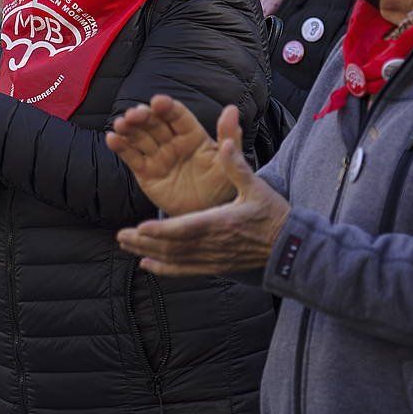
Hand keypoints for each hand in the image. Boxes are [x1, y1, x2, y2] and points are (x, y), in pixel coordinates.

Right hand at [106, 96, 240, 216]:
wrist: (206, 215)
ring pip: (140, 137)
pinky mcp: (145, 172)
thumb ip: (229, 136)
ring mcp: (157, 156)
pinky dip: (120, 147)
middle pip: (154, 123)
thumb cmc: (221, 186)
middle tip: (134, 114)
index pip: (177, 116)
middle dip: (143, 116)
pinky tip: (112, 139)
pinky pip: (131, 157)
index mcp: (192, 135)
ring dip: (128, 128)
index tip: (158, 102)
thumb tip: (232, 108)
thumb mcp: (228, 163)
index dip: (167, 107)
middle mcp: (172, 141)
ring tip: (120, 124)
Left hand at [115, 139, 290, 275]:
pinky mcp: (216, 267)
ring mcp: (214, 258)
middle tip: (121, 235)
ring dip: (149, 253)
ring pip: (176, 259)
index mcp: (222, 222)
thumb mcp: (257, 186)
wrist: (291, 247)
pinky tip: (147, 265)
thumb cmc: (274, 214)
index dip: (163, 230)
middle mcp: (214, 244)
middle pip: (174, 247)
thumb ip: (236, 166)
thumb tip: (224, 142)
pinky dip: (165, 270)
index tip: (141, 227)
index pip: (188, 228)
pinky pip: (186, 271)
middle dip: (146, 242)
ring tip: (126, 245)